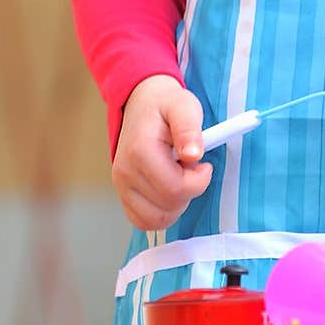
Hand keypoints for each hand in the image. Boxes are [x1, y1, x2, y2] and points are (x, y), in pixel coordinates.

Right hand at [112, 74, 212, 229]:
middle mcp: (125, 172)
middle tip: (190, 167)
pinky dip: (162, 212)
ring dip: (177, 203)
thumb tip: (192, 155)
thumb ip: (189, 128)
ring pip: (157, 220)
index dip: (198, 181)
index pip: (175, 188)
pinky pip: (144, 221)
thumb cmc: (164, 105)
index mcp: (140, 151)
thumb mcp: (183, 105)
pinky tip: (169, 188)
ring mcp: (121, 186)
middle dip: (189, 190)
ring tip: (179, 175)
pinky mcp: (123, 195)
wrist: (141, 104)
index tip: (203, 164)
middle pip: (168, 206)